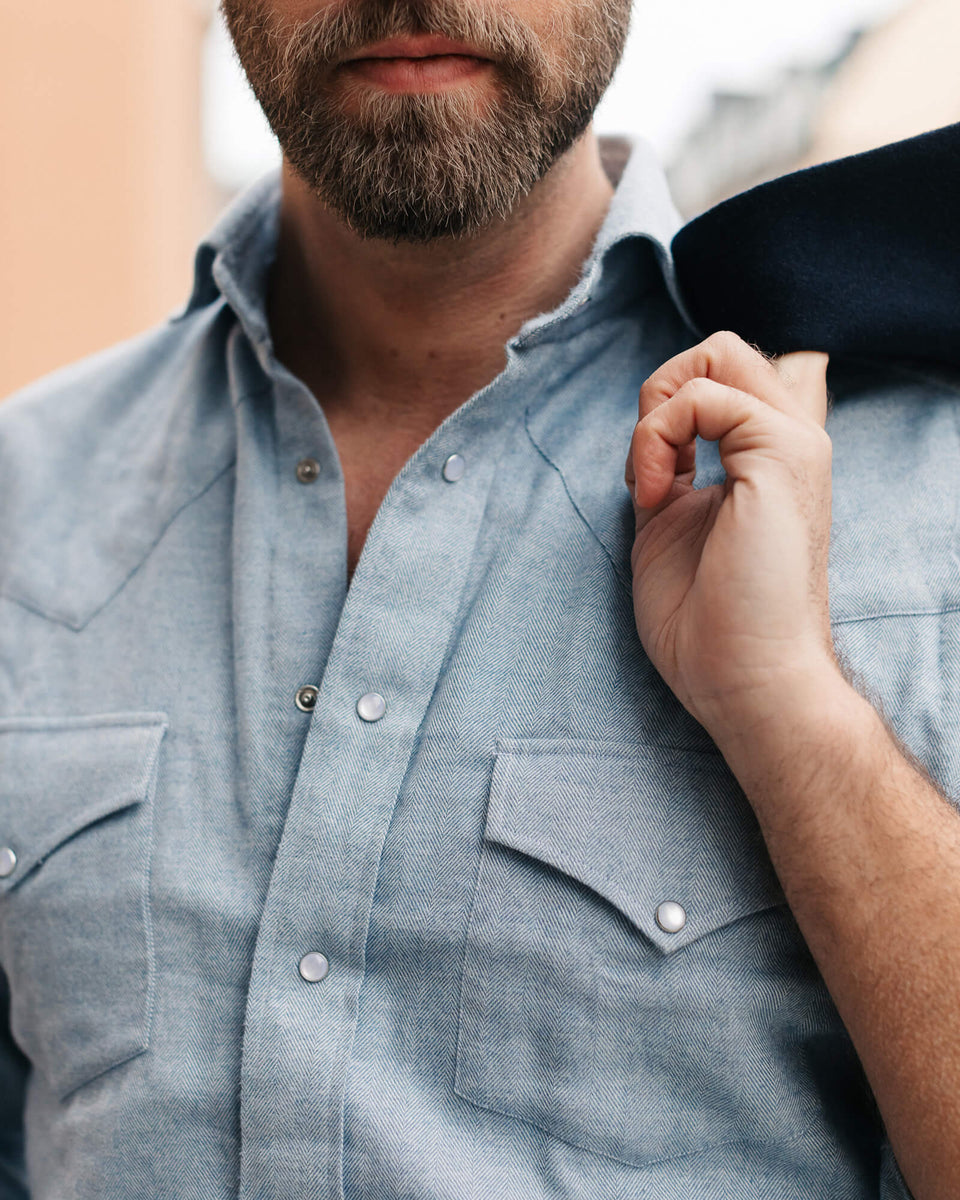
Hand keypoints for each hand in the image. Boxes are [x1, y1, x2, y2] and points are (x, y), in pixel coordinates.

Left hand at [624, 331, 841, 741]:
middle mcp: (789, 441)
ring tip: (651, 485)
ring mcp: (792, 443)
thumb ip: (673, 467)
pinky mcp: (782, 453)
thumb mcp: (673, 522)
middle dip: (661, 393)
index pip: (730, 378)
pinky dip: (655, 437)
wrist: (742, 681)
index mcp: (768, 458)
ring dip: (655, 414)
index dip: (673, 406)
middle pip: (722, 351)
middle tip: (649, 469)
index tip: (653, 479)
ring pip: (716, 354)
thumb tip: (658, 426)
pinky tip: (655, 494)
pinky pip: (701, 395)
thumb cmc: (705, 622)